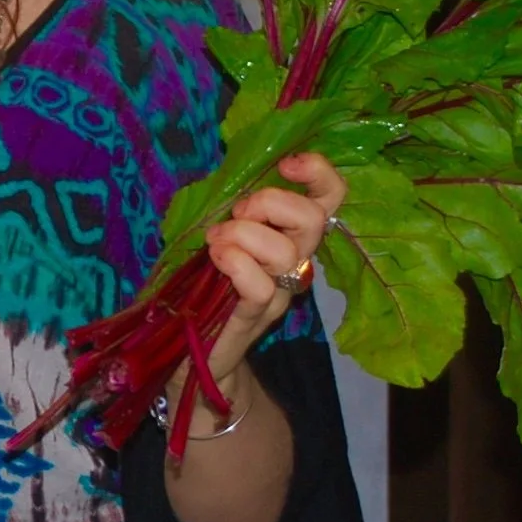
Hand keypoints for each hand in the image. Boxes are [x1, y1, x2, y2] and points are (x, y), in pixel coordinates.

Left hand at [190, 151, 346, 403]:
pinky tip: (216, 260)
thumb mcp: (220, 240)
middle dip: (270, 203)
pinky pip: (260, 287)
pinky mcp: (254, 319)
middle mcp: (294, 265)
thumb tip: (229, 179)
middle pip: (314, 220)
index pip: (330, 199)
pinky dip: (236, 264)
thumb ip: (235, 213)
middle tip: (235, 215)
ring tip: (215, 242)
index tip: (285, 164)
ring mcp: (278, 294)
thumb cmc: (203, 290)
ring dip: (243, 234)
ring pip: (285, 251)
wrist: (191, 356)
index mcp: (290, 239)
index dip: (318, 173)